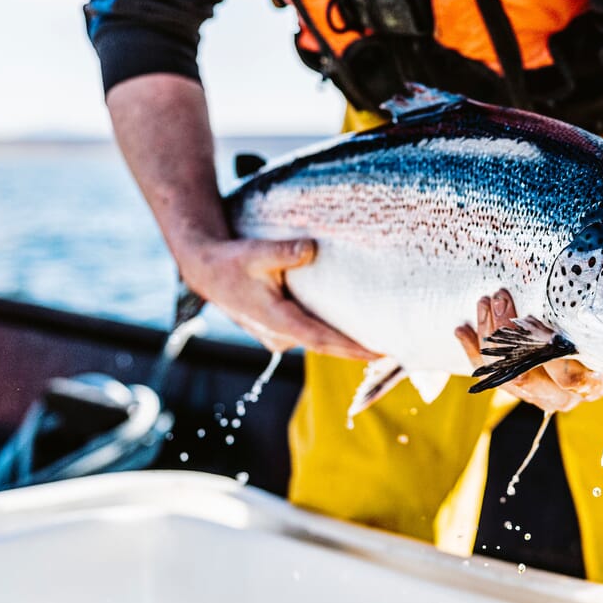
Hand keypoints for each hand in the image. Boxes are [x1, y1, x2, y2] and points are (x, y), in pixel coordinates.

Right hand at [178, 235, 377, 359]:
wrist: (206, 270)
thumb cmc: (231, 261)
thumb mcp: (256, 252)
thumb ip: (283, 251)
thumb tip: (309, 248)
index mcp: (277, 321)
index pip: (322, 340)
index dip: (352, 349)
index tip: (380, 354)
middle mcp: (279, 335)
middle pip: (326, 345)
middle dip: (358, 349)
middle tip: (396, 351)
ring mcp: (278, 336)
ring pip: (318, 340)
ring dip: (345, 342)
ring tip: (383, 342)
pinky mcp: (279, 331)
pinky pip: (310, 334)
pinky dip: (330, 333)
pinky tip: (353, 327)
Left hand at [455, 290, 602, 412]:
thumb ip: (588, 312)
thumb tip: (575, 276)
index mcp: (593, 381)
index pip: (567, 375)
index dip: (541, 345)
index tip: (527, 311)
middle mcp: (568, 397)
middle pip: (526, 375)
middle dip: (506, 334)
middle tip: (498, 298)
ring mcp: (544, 397)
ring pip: (506, 377)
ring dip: (488, 339)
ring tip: (482, 305)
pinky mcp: (524, 393)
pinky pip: (494, 377)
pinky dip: (475, 353)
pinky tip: (462, 330)